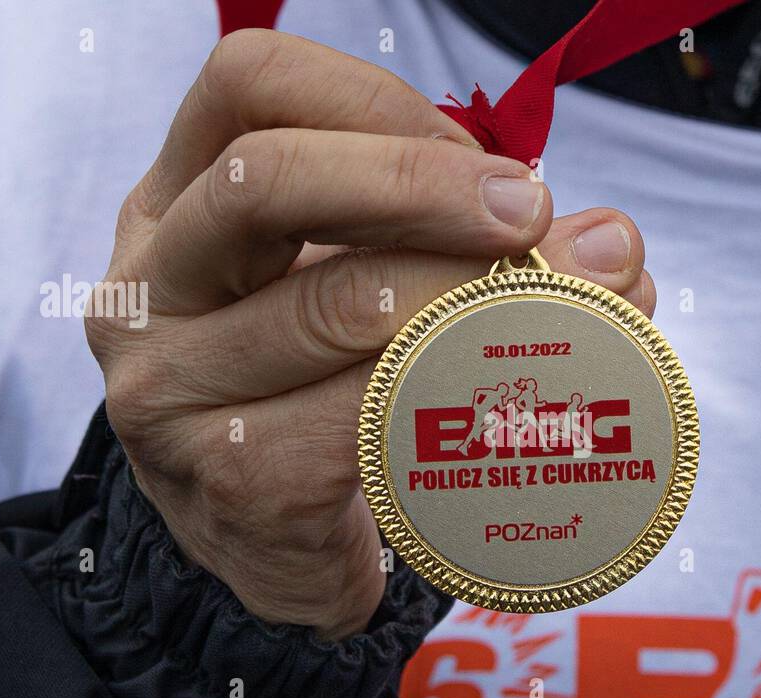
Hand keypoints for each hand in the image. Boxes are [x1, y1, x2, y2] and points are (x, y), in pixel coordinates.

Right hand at [85, 30, 654, 639]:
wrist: (270, 549)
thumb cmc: (320, 394)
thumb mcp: (354, 290)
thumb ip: (457, 243)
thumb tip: (613, 243)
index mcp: (173, 208)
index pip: (248, 86)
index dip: (377, 103)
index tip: (482, 163)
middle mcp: (147, 288)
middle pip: (264, 177)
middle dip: (418, 183)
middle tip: (530, 214)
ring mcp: (170, 391)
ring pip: (332, 307)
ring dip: (470, 296)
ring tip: (566, 309)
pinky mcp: (231, 485)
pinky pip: (366, 422)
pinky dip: (460, 399)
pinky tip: (515, 407)